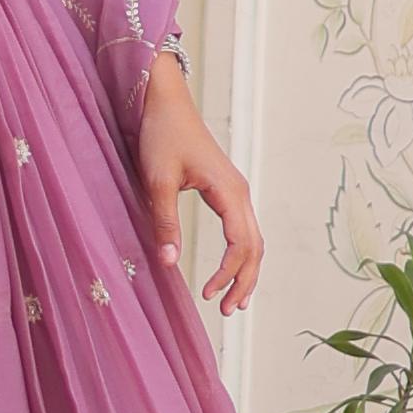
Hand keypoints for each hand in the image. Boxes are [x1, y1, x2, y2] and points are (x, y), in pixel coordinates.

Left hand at [136, 51, 262, 314]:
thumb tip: (170, 263)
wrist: (166, 101)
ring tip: (232, 301)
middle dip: (245, 281)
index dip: (228, 274)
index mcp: (229, 192)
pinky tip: (229, 269)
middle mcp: (240, 193)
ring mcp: (236, 191)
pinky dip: (241, 254)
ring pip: (253, 239)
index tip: (208, 295)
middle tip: (227, 311)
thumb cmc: (162, 135)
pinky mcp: (226, 190)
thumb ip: (164, 222)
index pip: (240, 245)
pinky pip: (243, 229)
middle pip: (255, 247)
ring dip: (246, 271)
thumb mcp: (157, 180)